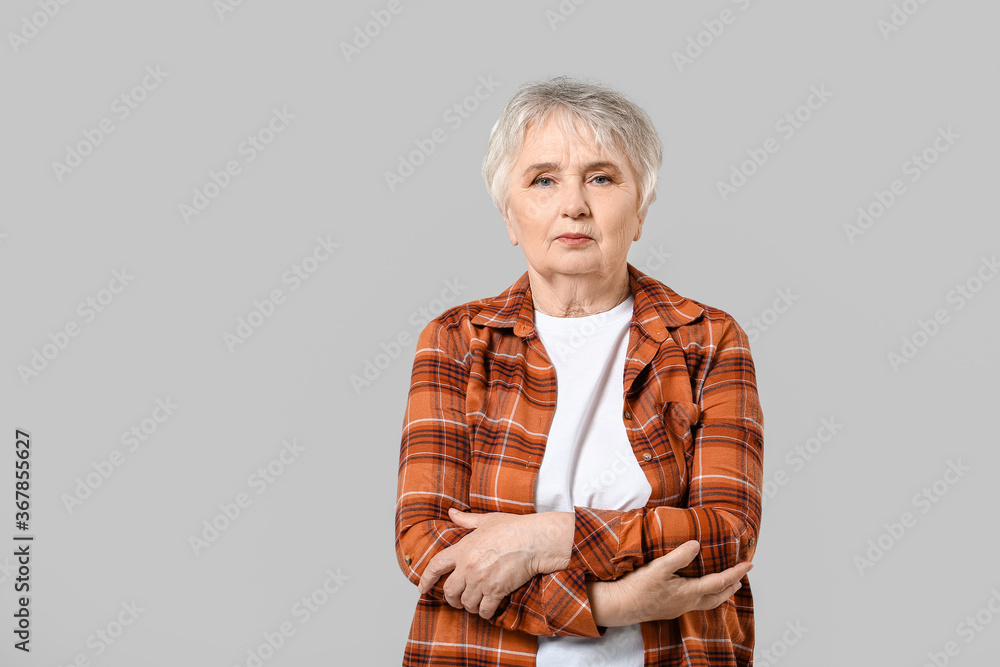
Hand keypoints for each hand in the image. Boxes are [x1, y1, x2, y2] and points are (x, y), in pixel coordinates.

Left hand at [417, 508, 574, 618]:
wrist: (534, 540)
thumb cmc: (513, 528)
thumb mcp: (487, 520)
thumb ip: (466, 520)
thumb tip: (451, 513)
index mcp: (463, 549)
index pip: (435, 566)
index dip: (425, 579)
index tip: (422, 588)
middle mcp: (468, 567)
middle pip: (449, 591)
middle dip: (451, 598)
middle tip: (457, 600)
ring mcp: (481, 580)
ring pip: (466, 603)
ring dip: (469, 606)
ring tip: (475, 604)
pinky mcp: (496, 591)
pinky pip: (483, 610)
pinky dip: (484, 612)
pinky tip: (488, 609)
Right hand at [589, 540, 751, 626]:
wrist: (621, 605)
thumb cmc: (637, 587)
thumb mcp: (658, 567)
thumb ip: (679, 556)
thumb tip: (697, 545)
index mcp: (689, 592)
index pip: (719, 582)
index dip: (736, 572)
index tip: (749, 564)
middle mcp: (688, 603)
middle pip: (718, 597)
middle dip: (732, 585)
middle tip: (742, 575)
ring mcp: (679, 608)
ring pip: (708, 602)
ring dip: (720, 593)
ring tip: (727, 584)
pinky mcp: (670, 608)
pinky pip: (696, 603)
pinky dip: (706, 595)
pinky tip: (698, 590)